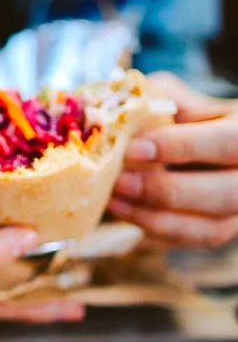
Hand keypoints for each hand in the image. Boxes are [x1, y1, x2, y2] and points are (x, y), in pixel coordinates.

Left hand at [110, 71, 237, 247]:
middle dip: (168, 191)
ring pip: (210, 228)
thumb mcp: (176, 98)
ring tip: (113, 203)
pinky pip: (190, 243)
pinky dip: (155, 235)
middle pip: (225, 195)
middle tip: (119, 182)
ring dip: (157, 220)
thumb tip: (120, 111)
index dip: (183, 147)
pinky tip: (125, 219)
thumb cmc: (181, 116)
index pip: (227, 142)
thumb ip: (157, 100)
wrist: (194, 145)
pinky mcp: (217, 229)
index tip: (133, 149)